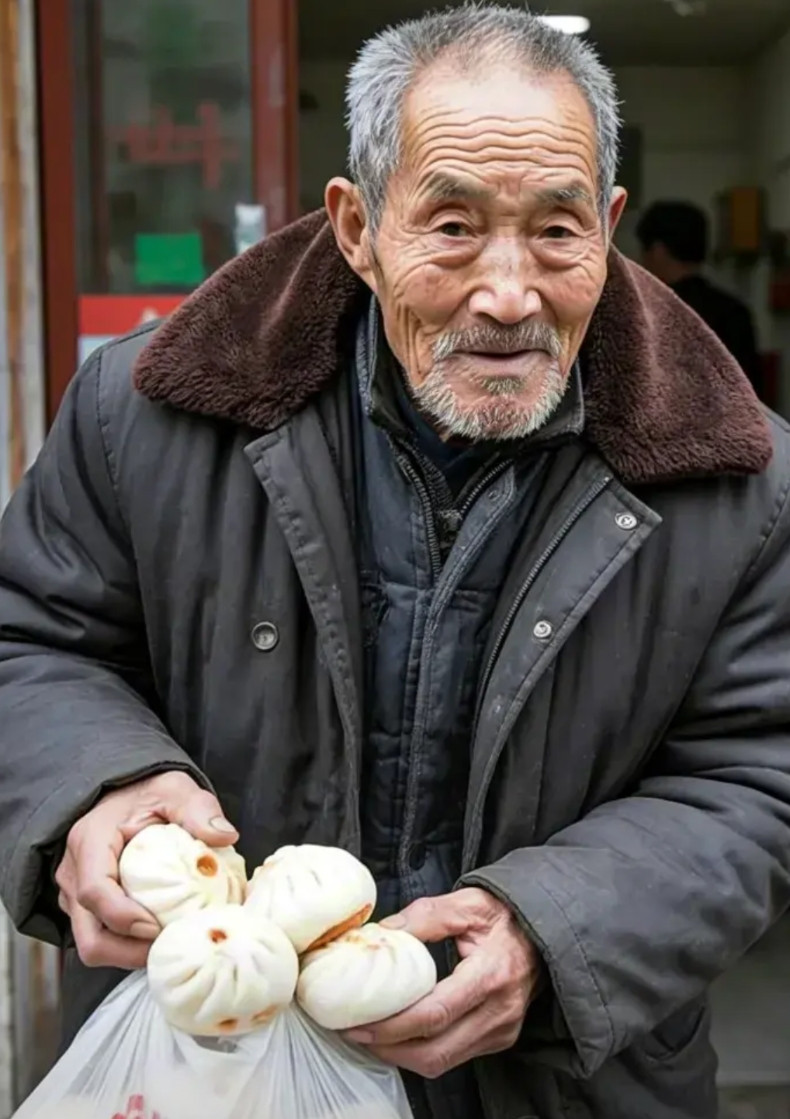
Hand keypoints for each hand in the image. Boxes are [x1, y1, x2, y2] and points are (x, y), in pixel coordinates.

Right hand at [55, 771, 237, 969]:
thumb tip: (225, 836)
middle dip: (128, 952)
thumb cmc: (146, 792)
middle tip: (170, 945)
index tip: (157, 927)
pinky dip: (128, 946)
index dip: (124, 918)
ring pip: (93, 944)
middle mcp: (73, 873)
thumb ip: (198, 809)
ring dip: (130, 953)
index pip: (94, 891)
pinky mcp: (86, 908)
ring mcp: (75, 894)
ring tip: (170, 942)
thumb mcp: (175, 789)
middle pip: (88, 936)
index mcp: (90, 841)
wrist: (122, 791)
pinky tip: (161, 934)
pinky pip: (102, 938)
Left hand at [344, 887, 541, 1078]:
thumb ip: (424, 916)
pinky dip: (420, 1051)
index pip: (435, 1013)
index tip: (359, 1020)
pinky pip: (453, 1057)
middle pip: (435, 1050)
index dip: (393, 1024)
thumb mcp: (467, 903)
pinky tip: (399, 1034)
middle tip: (354, 1032)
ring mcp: (502, 1030)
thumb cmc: (504, 915)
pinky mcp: (500, 1039)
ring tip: (370, 1035)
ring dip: (400, 1055)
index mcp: (491, 974)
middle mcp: (499, 1011)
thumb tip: (380, 933)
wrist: (544, 930)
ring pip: (442, 1062)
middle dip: (389, 1048)